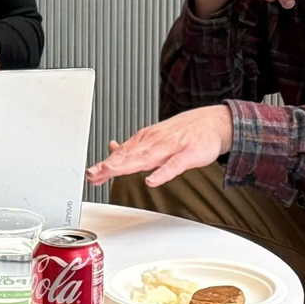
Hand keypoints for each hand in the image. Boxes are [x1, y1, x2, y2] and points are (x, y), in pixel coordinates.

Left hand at [87, 105, 233, 187]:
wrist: (214, 122)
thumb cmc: (184, 132)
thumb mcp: (155, 136)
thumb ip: (135, 147)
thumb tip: (112, 149)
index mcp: (146, 139)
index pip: (122, 153)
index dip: (106, 164)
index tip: (90, 173)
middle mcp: (155, 142)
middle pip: (129, 156)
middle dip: (110, 165)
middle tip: (93, 173)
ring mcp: (172, 147)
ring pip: (146, 158)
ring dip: (127, 165)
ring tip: (111, 172)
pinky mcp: (188, 154)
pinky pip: (174, 165)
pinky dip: (162, 173)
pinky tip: (152, 180)